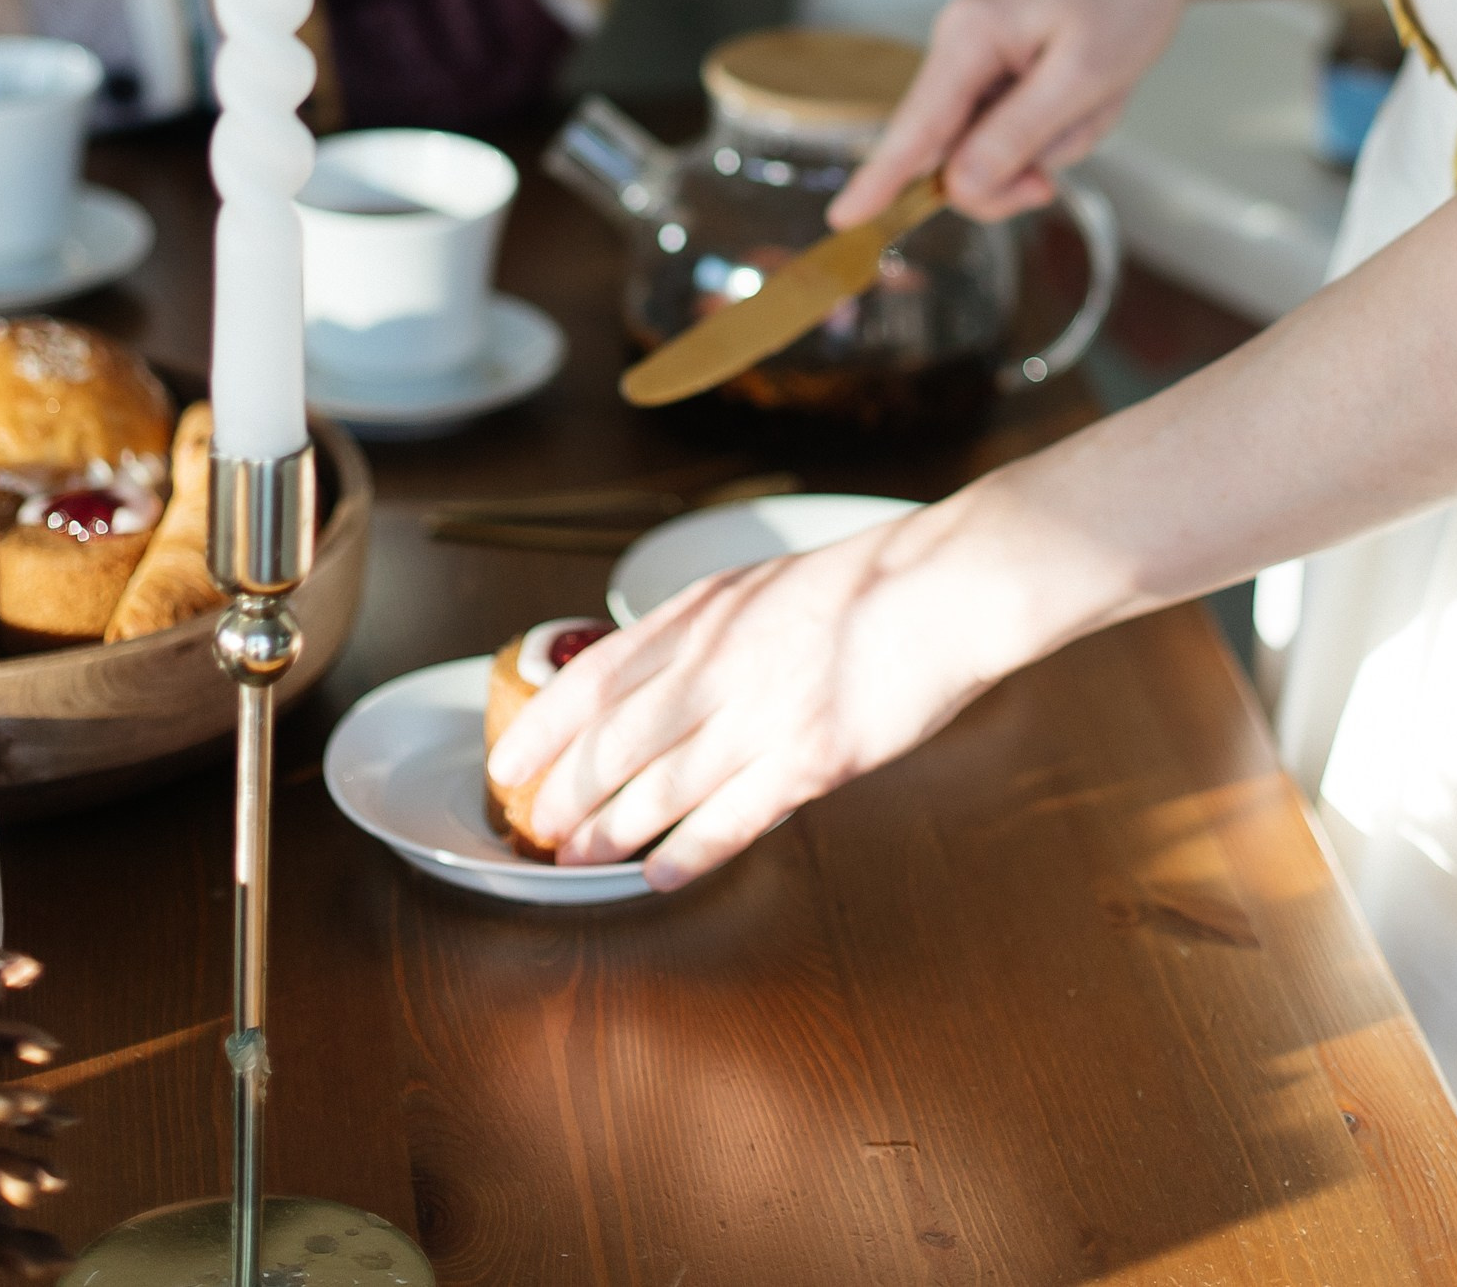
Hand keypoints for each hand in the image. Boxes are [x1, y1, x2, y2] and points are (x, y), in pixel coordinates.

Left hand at [487, 501, 1016, 889]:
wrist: (948, 586)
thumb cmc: (866, 583)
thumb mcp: (761, 584)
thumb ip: (703, 628)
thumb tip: (645, 677)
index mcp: (706, 612)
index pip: (596, 676)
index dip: (544, 726)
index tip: (508, 761)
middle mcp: (721, 662)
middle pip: (615, 741)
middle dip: (565, 791)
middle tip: (533, 826)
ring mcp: (764, 712)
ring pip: (661, 785)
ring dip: (609, 828)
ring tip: (574, 859)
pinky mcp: (812, 758)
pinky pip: (734, 816)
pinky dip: (689, 850)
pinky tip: (657, 874)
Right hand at [829, 0, 1212, 228]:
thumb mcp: (1084, 77)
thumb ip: (1017, 136)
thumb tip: (957, 187)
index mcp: (970, 37)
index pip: (914, 127)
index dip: (879, 179)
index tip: (843, 221)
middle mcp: (960, 44)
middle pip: (957, 152)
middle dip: (1018, 167)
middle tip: (1066, 158)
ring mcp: (979, 55)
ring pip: (995, 144)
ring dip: (1052, 141)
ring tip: (1095, 95)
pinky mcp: (1001, 65)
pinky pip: (1017, 125)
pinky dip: (1058, 126)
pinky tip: (1089, 93)